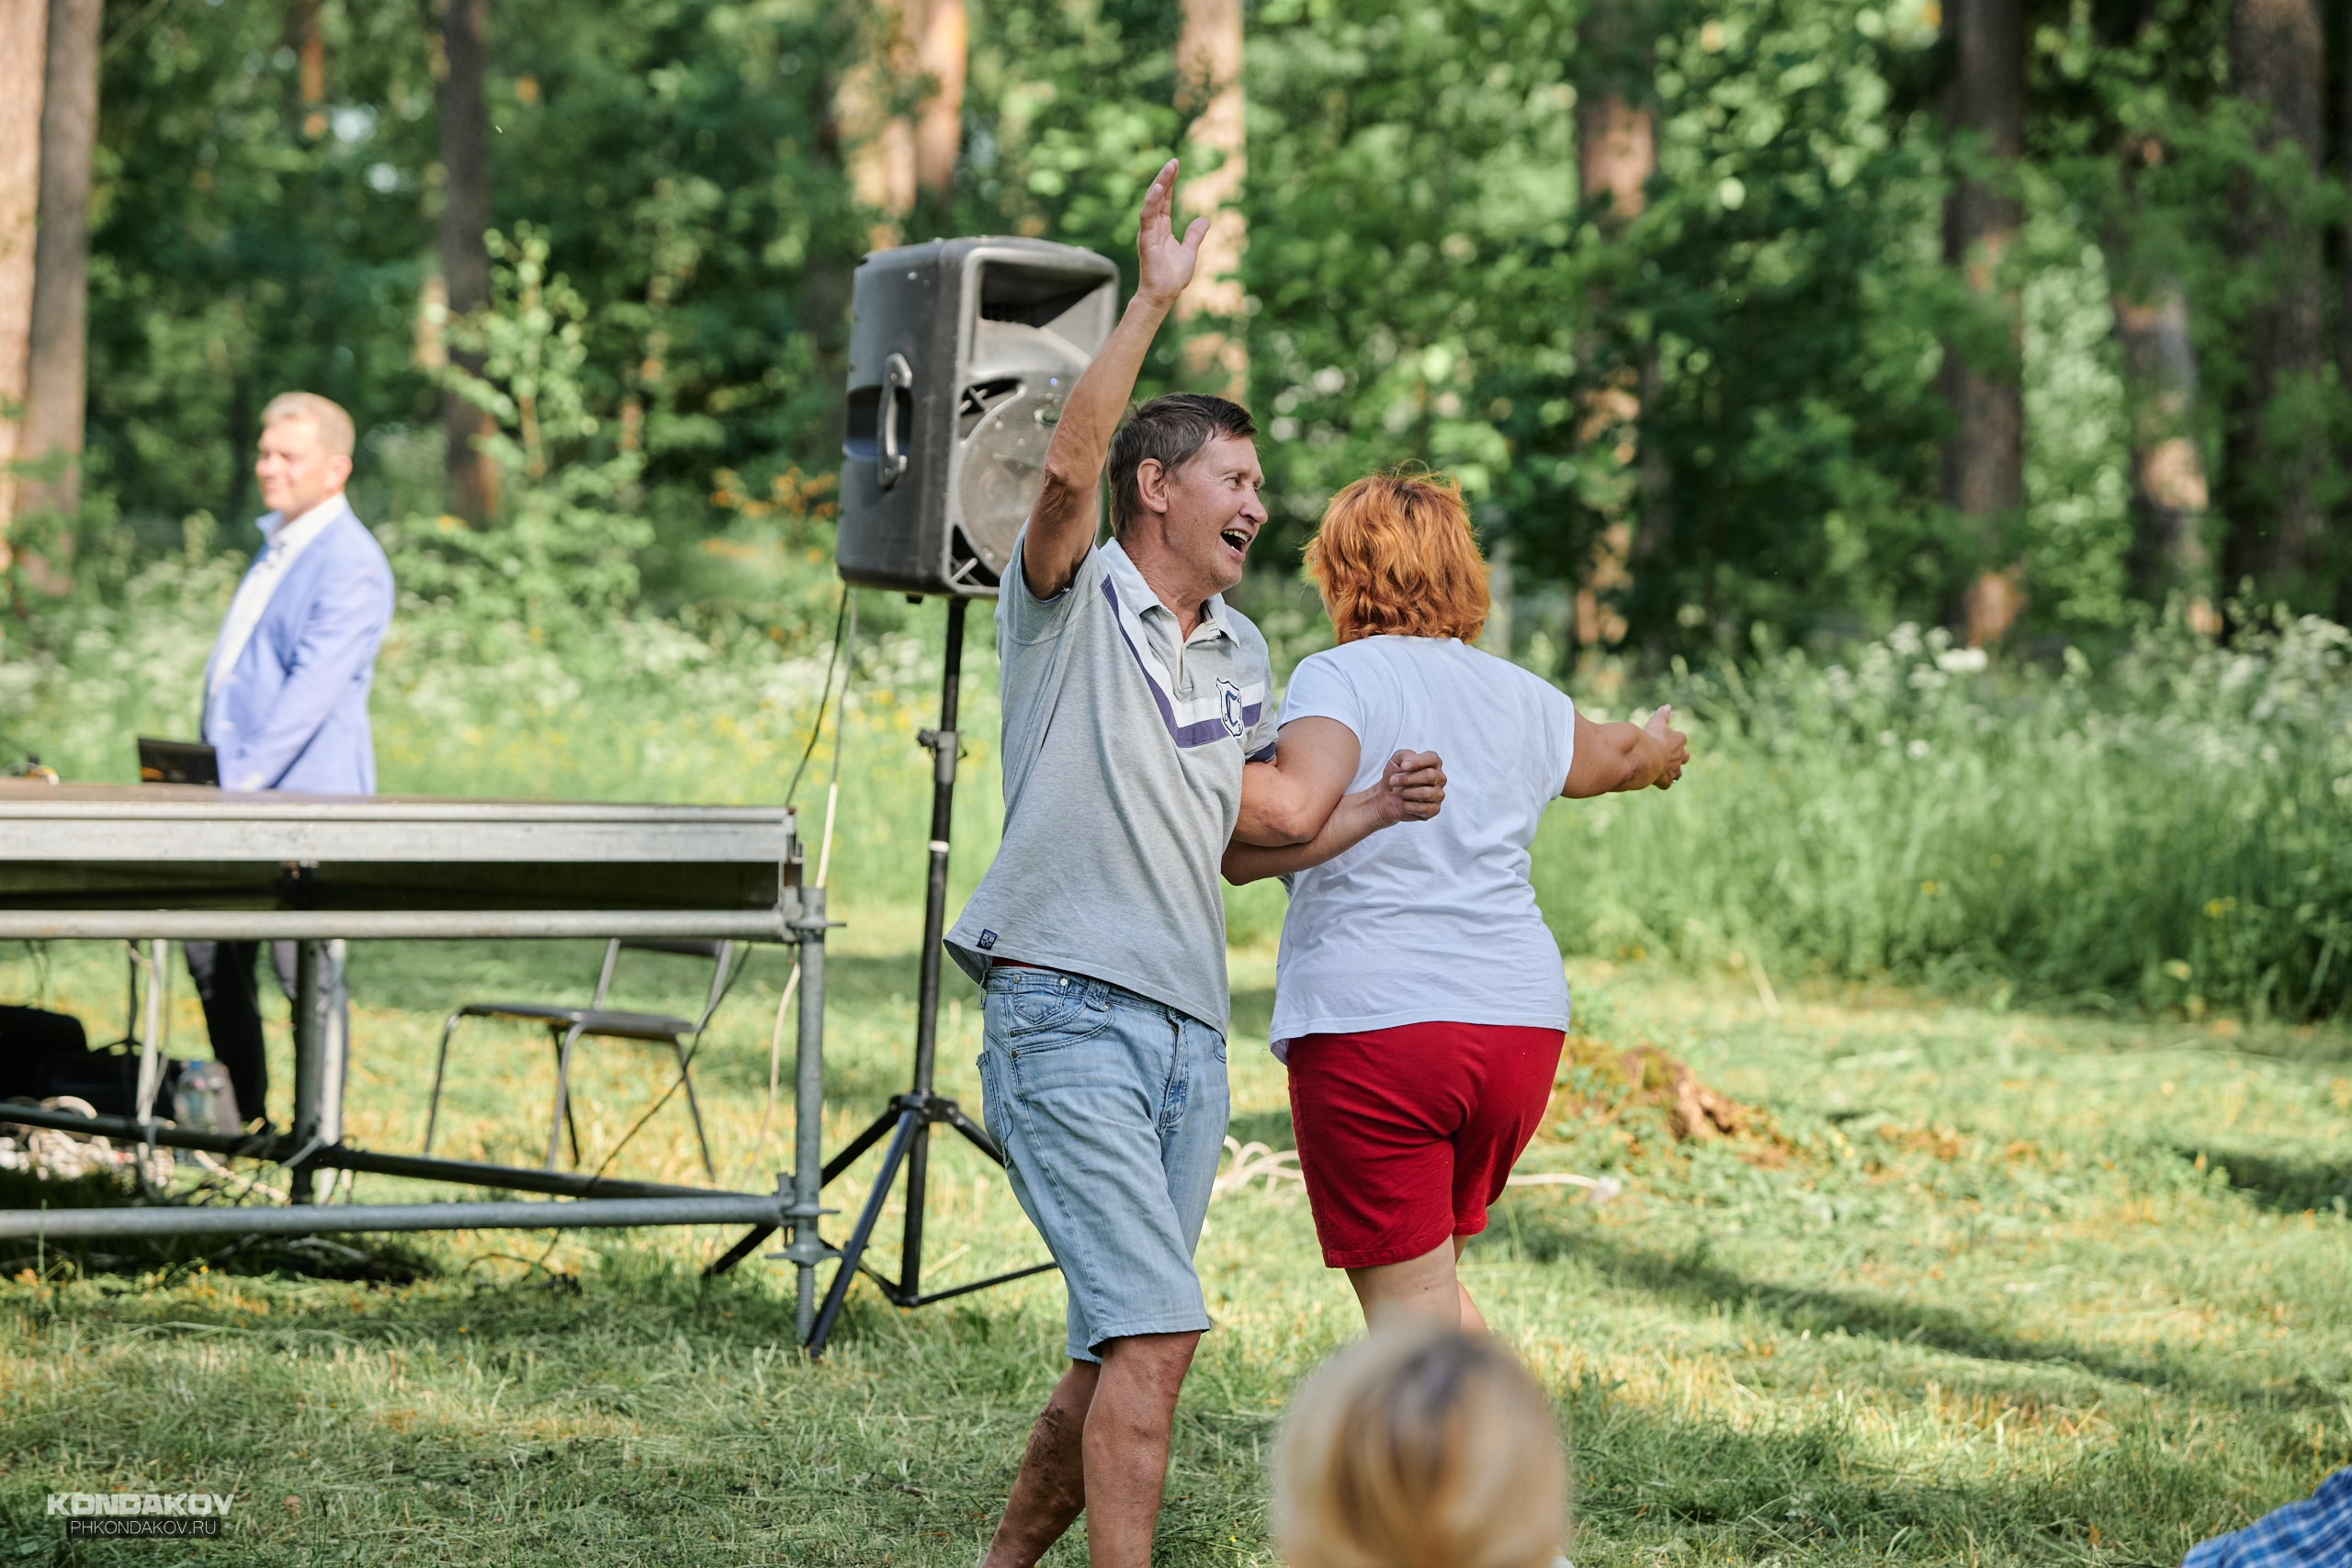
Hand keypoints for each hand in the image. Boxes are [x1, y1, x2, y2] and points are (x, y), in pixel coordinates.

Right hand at [1135, 159, 1208, 307]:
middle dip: (1165, 178)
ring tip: (1168, 168)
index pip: (1165, 200)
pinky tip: (1159, 188)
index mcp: (1161, 227)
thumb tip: (1205, 219)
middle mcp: (1152, 226)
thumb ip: (1194, 234)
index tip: (1176, 165)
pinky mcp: (1146, 240)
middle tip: (1173, 161)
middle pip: (1157, 196)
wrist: (1164, 295)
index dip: (1170, 182)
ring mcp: (1148, 232)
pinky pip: (1147, 217)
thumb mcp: (1189, 251)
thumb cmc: (1172, 276)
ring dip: (1159, 184)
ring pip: (1151, 202)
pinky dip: (1152, 202)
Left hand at [1371, 748, 1445, 825]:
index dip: (1418, 761)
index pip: (1433, 758)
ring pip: (1427, 793)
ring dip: (1406, 792)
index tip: (1403, 766)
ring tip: (1396, 792)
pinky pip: (1425, 809)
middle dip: (1407, 779)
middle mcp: (1439, 778)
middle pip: (1430, 775)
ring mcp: (1438, 794)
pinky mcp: (1434, 809)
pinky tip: (1403, 803)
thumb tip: (1409, 762)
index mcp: (1433, 764)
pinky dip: (1409, 806)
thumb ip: (1405, 755)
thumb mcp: (1396, 760)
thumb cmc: (1395, 775)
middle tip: (1393, 781)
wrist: (1386, 796)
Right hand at [1644, 706, 1688, 788]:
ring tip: (1667, 770)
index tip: (1669, 738)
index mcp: (1678, 740)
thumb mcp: (1656, 723)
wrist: (1648, 757)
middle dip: (1680, 756)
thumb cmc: (1652, 737)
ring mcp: (1673, 769)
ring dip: (1674, 771)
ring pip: (1678, 772)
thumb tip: (1668, 706)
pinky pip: (1667, 783)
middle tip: (1672, 755)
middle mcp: (1680, 756)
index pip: (1681, 738)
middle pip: (1685, 756)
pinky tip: (1657, 781)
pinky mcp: (1666, 780)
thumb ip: (1662, 715)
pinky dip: (1663, 782)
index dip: (1676, 739)